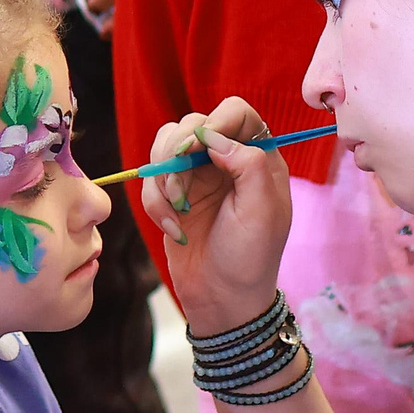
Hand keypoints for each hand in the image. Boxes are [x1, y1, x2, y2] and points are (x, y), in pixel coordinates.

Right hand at [139, 97, 292, 333]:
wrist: (222, 299)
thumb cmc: (251, 257)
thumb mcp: (262, 211)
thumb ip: (248, 164)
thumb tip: (213, 137)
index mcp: (259, 158)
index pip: (236, 113)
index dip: (216, 121)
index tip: (199, 148)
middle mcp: (226, 160)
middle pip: (192, 123)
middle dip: (179, 154)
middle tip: (180, 189)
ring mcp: (197, 176)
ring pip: (165, 146)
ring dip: (163, 177)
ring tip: (177, 210)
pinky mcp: (172, 195)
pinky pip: (151, 179)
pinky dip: (154, 203)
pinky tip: (173, 228)